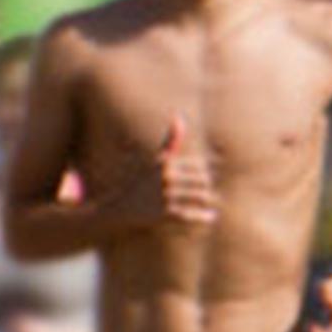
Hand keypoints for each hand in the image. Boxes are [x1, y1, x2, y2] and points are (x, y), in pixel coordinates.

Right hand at [116, 114, 217, 231]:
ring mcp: (166, 195)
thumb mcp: (156, 159)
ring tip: (210, 204)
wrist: (120, 206)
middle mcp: (167, 177)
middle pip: (203, 180)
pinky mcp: (164, 213)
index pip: (200, 165)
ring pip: (201, 196)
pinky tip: (211, 216)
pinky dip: (203, 216)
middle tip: (207, 192)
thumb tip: (178, 115)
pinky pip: (191, 214)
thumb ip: (171, 140)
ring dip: (208, 201)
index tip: (206, 178)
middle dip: (206, 186)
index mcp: (167, 162)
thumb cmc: (142, 180)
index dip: (206, 172)